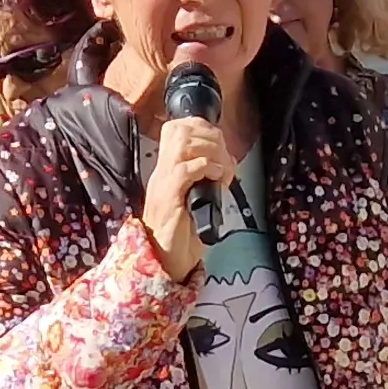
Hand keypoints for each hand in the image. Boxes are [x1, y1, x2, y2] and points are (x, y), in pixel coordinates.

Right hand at [141, 116, 229, 279]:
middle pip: (179, 129)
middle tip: (224, 154)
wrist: (165, 262)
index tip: (220, 141)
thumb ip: (205, 181)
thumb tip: (226, 165)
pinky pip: (186, 170)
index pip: (176, 129)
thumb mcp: (196, 201)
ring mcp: (163, 184)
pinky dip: (205, 167)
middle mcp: (161, 173)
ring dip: (209, 149)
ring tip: (222, 166)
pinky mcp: (169, 197)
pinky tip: (217, 177)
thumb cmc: (181, 236)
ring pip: (182, 143)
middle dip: (208, 135)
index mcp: (166, 172)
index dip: (200, 126)